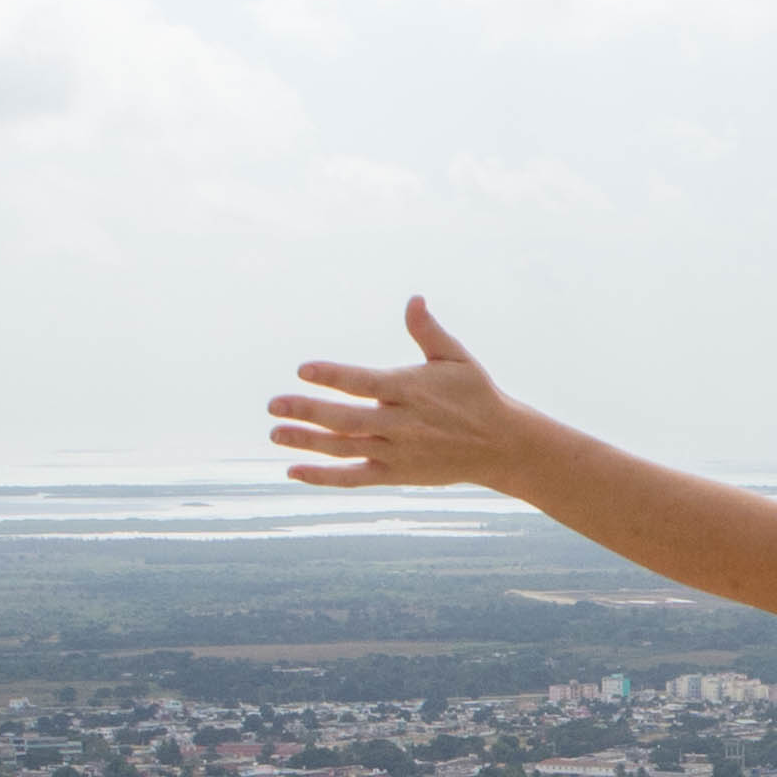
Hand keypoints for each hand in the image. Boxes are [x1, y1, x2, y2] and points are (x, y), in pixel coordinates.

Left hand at [269, 298, 541, 489]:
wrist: (503, 445)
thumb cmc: (476, 395)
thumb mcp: (458, 358)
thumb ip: (429, 332)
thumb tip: (413, 299)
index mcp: (412, 390)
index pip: (365, 383)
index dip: (334, 376)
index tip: (303, 369)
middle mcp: (402, 423)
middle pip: (347, 419)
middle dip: (308, 412)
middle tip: (274, 405)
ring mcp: (398, 451)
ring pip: (345, 448)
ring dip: (307, 442)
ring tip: (275, 433)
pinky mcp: (398, 474)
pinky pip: (355, 477)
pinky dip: (324, 476)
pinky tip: (294, 470)